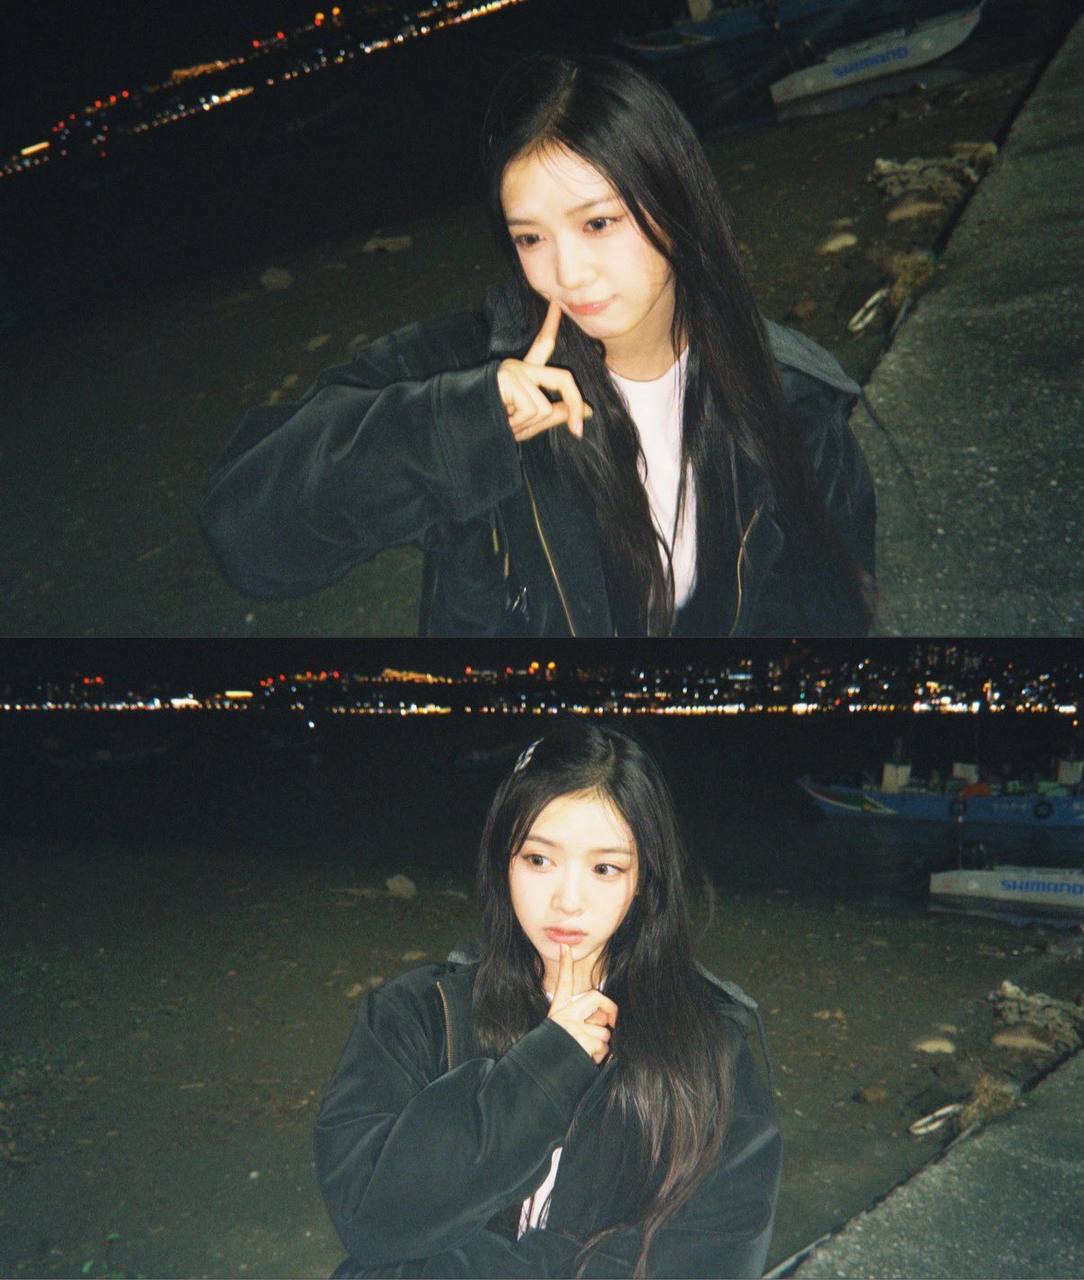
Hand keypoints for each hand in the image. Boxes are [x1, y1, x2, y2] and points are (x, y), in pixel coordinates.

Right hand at [497, 298, 592, 441]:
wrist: (460, 432)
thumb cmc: (491, 430)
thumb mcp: (528, 424)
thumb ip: (555, 414)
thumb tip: (585, 410)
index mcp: (522, 374)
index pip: (542, 346)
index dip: (552, 324)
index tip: (557, 303)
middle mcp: (518, 367)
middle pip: (563, 378)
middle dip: (574, 403)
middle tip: (578, 430)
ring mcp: (513, 370)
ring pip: (545, 407)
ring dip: (528, 426)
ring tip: (506, 425)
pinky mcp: (508, 378)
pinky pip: (533, 409)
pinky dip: (520, 425)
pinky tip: (501, 421)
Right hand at [545, 944, 617, 1064]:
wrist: (537, 1078)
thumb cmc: (553, 1056)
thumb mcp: (561, 1035)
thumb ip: (581, 1022)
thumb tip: (606, 1023)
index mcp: (557, 1012)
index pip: (563, 983)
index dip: (565, 964)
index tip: (565, 947)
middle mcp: (564, 1016)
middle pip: (596, 998)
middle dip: (609, 1010)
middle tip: (611, 1022)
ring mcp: (573, 1027)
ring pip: (604, 1031)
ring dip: (601, 1045)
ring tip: (584, 1053)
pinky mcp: (582, 1040)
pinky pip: (603, 1047)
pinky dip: (599, 1057)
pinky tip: (584, 1060)